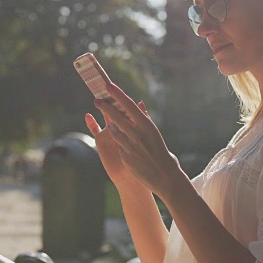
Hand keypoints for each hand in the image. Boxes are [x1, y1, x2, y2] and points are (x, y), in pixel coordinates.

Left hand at [94, 83, 185, 198]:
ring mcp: (130, 145)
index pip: (129, 105)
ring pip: (114, 130)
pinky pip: (118, 144)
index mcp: (147, 125)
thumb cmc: (162, 153)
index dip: (117, 94)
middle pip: (116, 116)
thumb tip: (139, 104)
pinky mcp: (125, 156)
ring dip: (109, 123)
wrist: (165, 177)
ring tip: (107, 119)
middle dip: (105, 107)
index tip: (108, 86)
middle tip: (97, 100)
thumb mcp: (154, 133)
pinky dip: (117, 138)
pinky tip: (115, 135)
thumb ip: (145, 119)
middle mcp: (137, 133)